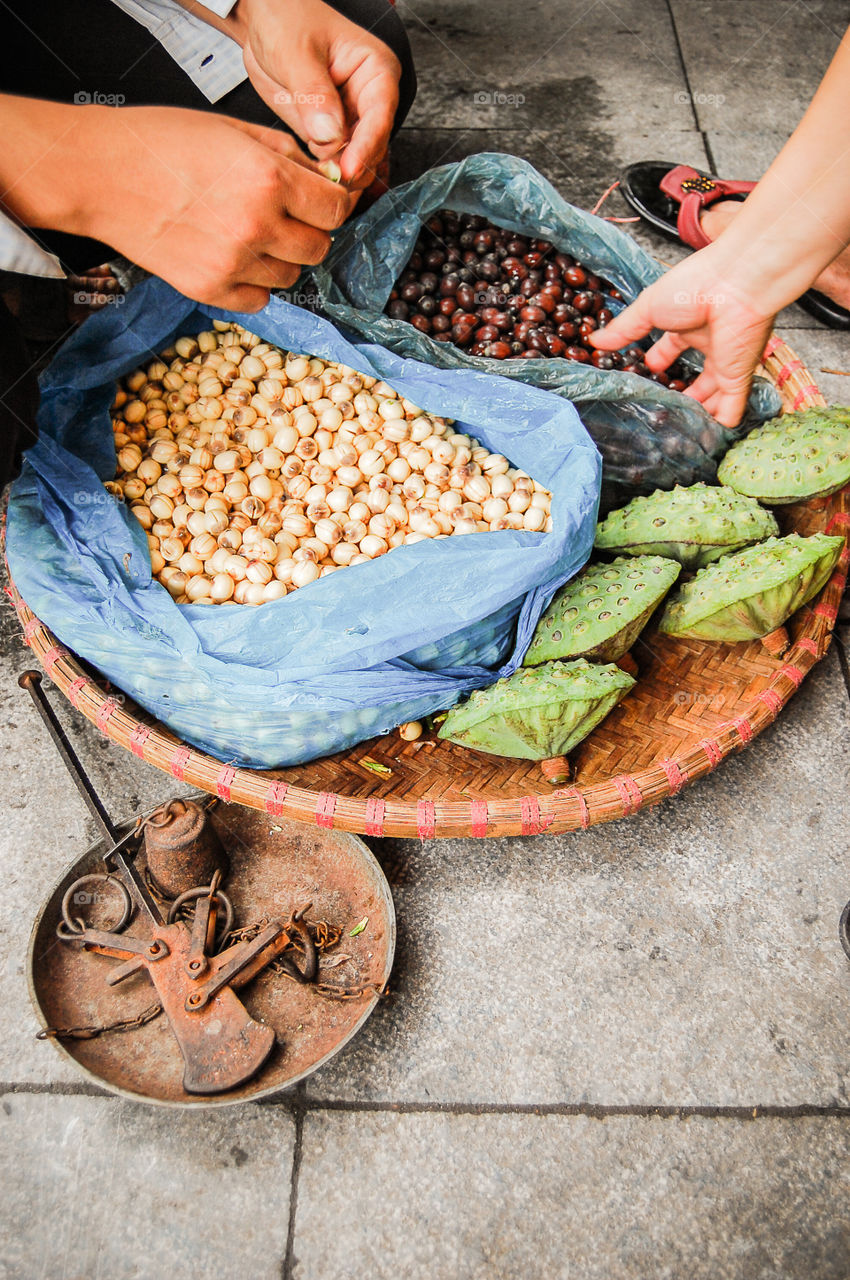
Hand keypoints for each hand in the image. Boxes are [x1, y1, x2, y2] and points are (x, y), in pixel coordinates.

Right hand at [65, 106, 352, 309]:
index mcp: (268, 179)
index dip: (333, 203)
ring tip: (250, 233)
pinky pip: (260, 300)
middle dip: (309, 230)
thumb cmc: (160, 144)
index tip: (322, 200)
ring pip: (292, 276)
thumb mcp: (233, 129)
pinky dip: (255, 283)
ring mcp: (233, 263)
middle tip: (285, 215)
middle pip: (319, 247)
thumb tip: (326, 179)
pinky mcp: (210, 290)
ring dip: (281, 258)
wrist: (100, 174)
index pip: (336, 209)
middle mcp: (256, 226)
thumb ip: (287, 156)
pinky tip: (234, 257)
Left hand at [235, 0, 400, 186]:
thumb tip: (330, 135)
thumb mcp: (296, 52)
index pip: (380, 116)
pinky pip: (333, 162)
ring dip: (339, 176)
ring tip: (321, 188)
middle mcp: (368, 98)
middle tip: (332, 185)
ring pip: (355, 159)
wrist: (260, 21)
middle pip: (373, 145)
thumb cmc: (285, 19)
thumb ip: (314, 93)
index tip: (348, 170)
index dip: (366, 147)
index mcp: (375, 70)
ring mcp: (349, 119)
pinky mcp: (328, 133)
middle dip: (354, 168)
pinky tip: (314, 183)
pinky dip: (324, 175)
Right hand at [590, 245, 774, 427]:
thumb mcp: (648, 308)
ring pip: (712, 398)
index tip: (640, 381)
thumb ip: (624, 330)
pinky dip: (722, 423)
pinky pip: (732, 408)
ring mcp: (725, 363)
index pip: (670, 350)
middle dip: (679, 397)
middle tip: (658, 415)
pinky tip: (709, 439)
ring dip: (698, 415)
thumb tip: (595, 342)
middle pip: (693, 378)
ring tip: (677, 434)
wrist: (735, 284)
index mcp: (688, 325)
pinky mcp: (738, 378)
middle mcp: (709, 344)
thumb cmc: (694, 286)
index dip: (656, 366)